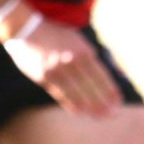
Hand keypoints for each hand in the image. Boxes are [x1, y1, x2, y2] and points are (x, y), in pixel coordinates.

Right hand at [3, 17, 121, 115]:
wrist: (26, 28)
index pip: (101, 76)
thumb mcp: (75, 39)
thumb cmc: (55, 35)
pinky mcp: (44, 76)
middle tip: (111, 114)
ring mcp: (57, 70)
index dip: (110, 91)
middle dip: (102, 103)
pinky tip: (79, 111)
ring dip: (89, 107)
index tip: (117, 102)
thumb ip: (88, 55)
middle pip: (91, 88)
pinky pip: (61, 94)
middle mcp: (71, 61)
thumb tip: (105, 72)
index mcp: (82, 51)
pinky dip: (71, 104)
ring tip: (98, 116)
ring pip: (77, 94)